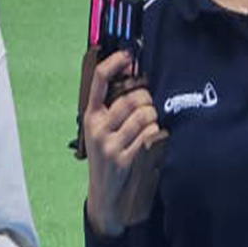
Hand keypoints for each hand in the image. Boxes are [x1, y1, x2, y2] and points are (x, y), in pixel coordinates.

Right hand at [82, 49, 167, 237]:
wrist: (103, 193)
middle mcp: (97, 127)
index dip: (114, 62)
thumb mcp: (100, 129)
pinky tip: (153, 138)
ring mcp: (109, 143)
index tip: (128, 53)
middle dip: (147, 99)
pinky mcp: (124, 157)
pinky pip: (150, 135)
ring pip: (144, 115)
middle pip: (132, 98)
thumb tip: (132, 76)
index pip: (99, 80)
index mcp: (90, 115)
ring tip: (150, 124)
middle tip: (149, 105)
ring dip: (153, 117)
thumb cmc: (106, 153)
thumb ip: (111, 106)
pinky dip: (157, 133)